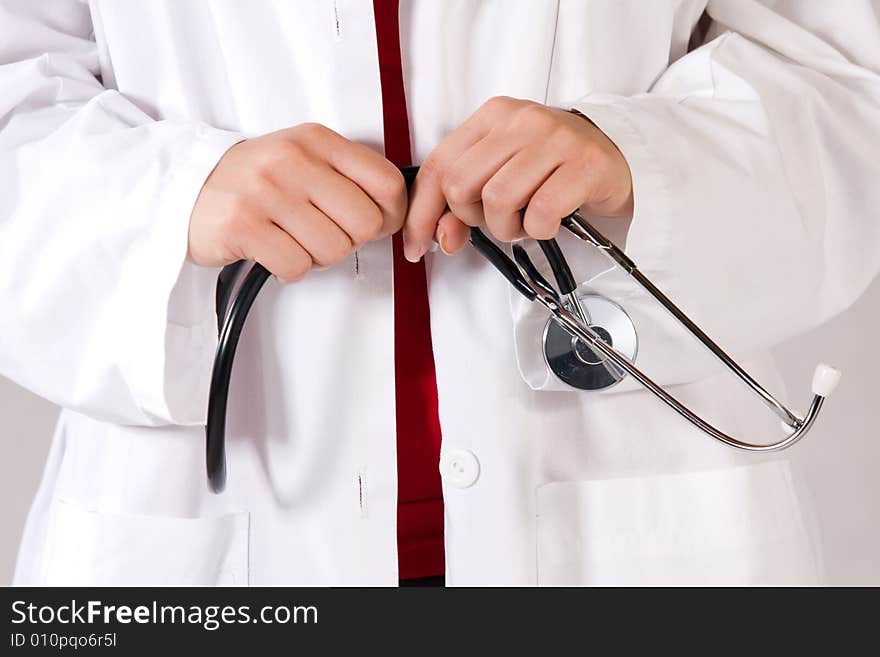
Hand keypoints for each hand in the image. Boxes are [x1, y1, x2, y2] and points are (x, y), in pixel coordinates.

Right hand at [188, 123, 405, 282]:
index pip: (387, 183)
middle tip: (324, 234)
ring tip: (292, 239)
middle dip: (350, 240)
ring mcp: (265, 191)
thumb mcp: (304, 159)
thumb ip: (349, 178)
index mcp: (316, 140)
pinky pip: (297, 266)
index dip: (390, 216)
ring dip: (317, 256)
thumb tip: (396, 216)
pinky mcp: (242, 226)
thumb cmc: (254, 180)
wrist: (183, 187)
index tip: (374, 225)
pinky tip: (273, 250)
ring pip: (333, 249)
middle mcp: (292, 159)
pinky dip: (289, 269)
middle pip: (365, 223)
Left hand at [403, 96, 632, 260]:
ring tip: (525, 222)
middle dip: (472, 218)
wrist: (618, 158)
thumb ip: (464, 203)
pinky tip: (548, 222)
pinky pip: (540, 213)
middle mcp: (520, 120)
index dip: (422, 214)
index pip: (437, 166)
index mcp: (492, 116)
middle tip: (496, 222)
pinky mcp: (584, 164)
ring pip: (497, 200)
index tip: (417, 246)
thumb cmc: (553, 169)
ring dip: (507, 228)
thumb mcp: (502, 175)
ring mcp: (555, 139)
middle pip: (461, 184)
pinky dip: (539, 231)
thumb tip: (437, 238)